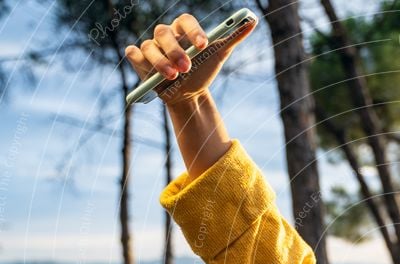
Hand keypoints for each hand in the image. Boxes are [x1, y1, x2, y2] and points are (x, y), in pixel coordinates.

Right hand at [124, 12, 255, 105]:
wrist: (191, 94)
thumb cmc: (204, 70)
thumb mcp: (219, 54)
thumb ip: (234, 37)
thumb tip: (252, 21)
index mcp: (183, 29)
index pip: (186, 20)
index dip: (193, 30)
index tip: (204, 44)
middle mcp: (166, 35)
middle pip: (164, 33)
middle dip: (175, 51)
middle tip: (187, 67)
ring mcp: (151, 47)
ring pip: (149, 46)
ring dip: (160, 62)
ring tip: (174, 76)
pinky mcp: (140, 60)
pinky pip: (134, 54)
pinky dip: (139, 60)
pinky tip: (146, 69)